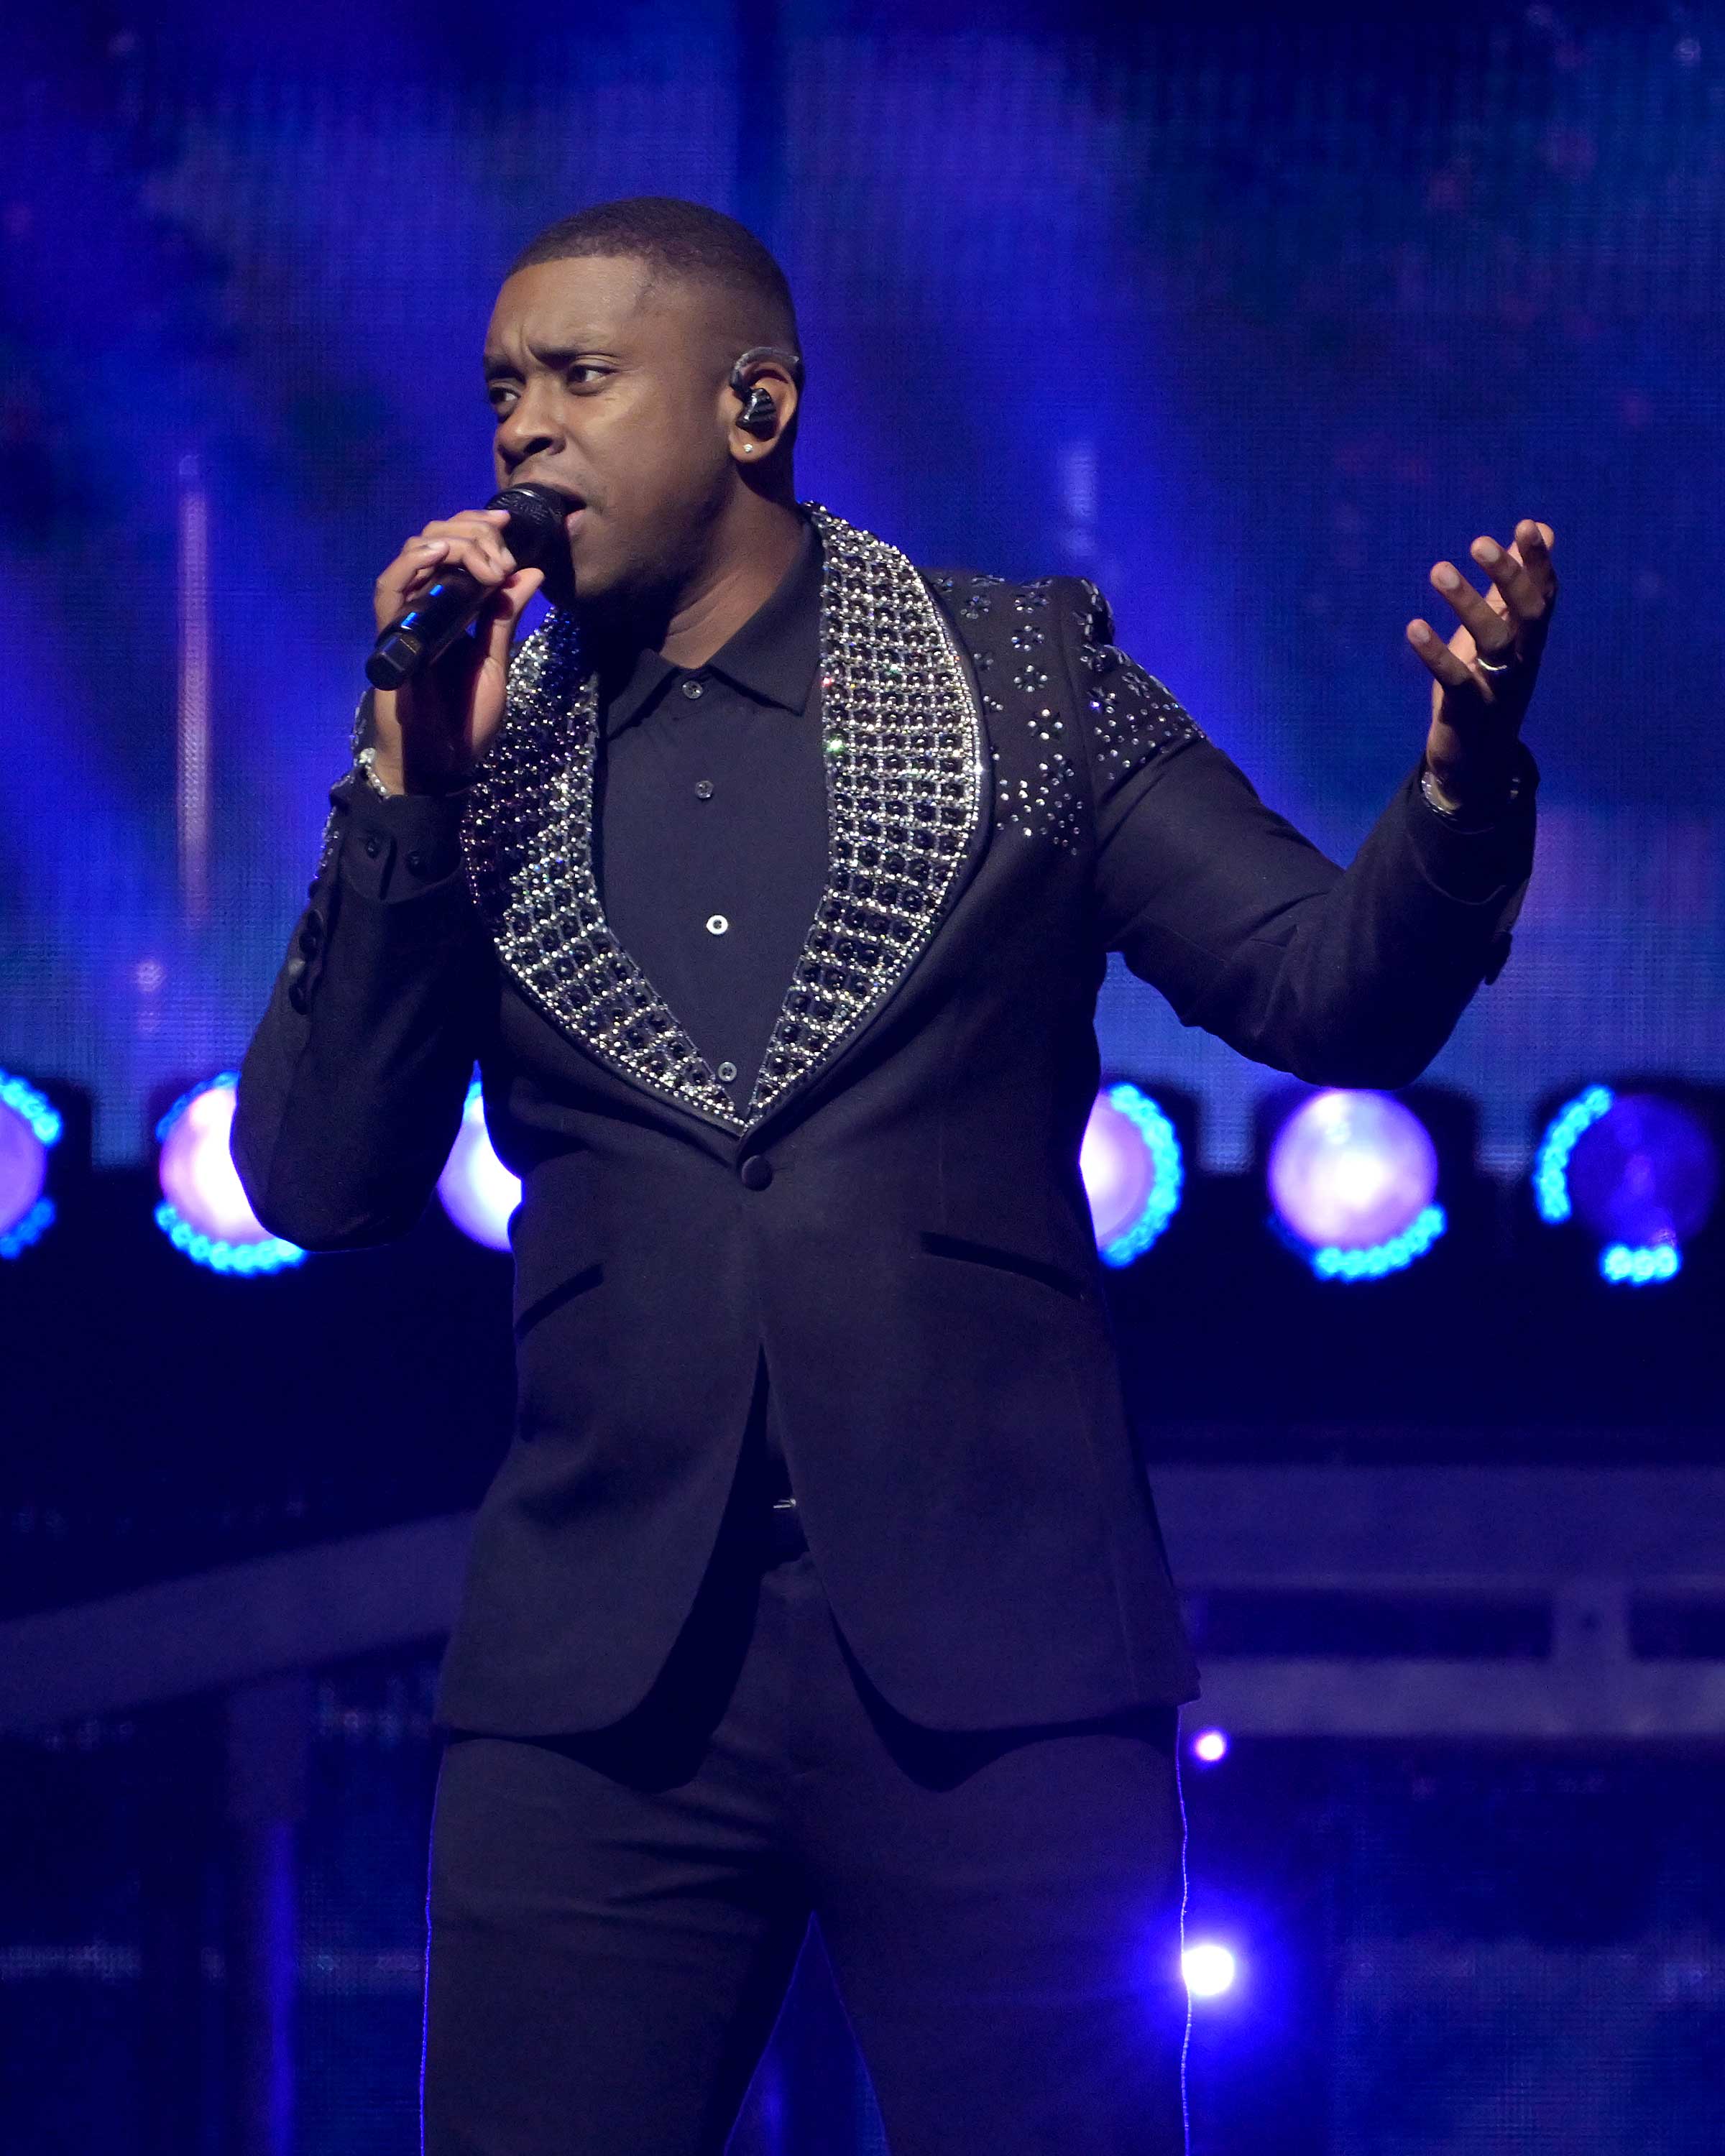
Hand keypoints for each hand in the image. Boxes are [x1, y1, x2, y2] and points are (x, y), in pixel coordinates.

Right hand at [367, 509, 543, 793]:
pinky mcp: (389, 638)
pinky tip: (436, 554)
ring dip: (448, 543)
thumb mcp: (495, 664)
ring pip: (412, 556)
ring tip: (482, 554)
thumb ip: (505, 618)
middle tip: (501, 548)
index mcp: (451, 609)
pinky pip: (388, 591)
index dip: (478, 527)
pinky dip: (409, 566)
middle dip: (471, 532)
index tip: (509, 523)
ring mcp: (405, 619)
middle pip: (435, 542)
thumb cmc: (465, 723)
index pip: (456, 549)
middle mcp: (425, 606)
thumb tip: (530, 572)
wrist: (442, 767)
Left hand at [1407, 518, 1555, 815]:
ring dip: (1467, 603)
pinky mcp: (1469, 712)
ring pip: (1493, 641)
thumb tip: (1545, 529)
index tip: (1527, 525)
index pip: (1544, 595)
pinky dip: (1435, 653)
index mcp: (1531, 641)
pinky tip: (1414, 627)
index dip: (1539, 561)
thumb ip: (1516, 585)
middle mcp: (1524, 661)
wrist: (1476, 763)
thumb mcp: (1504, 633)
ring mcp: (1500, 687)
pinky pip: (1455, 679)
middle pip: (1529, 614)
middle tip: (1480, 541)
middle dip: (1509, 576)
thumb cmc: (1488, 687)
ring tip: (1438, 568)